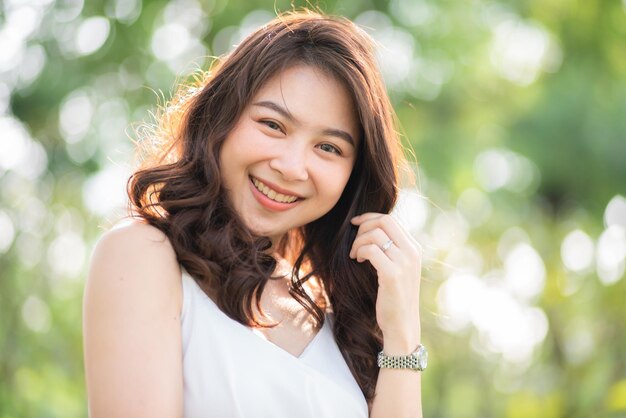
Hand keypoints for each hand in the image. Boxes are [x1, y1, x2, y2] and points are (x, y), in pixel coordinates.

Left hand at [349, 213, 421, 353]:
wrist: (402, 324)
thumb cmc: (394, 297)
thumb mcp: (398, 269)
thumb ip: (392, 250)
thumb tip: (372, 230)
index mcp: (414, 248)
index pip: (390, 220)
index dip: (369, 218)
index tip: (355, 224)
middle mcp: (412, 252)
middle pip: (383, 221)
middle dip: (363, 226)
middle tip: (354, 243)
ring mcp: (404, 263)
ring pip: (375, 235)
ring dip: (359, 242)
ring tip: (355, 255)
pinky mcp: (393, 274)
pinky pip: (371, 250)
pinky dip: (360, 251)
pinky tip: (358, 260)